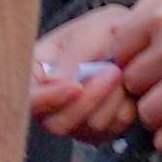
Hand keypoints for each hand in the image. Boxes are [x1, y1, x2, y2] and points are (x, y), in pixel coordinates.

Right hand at [29, 4, 151, 142]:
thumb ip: (75, 55)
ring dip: (113, 98)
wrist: (134, 43)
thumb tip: (58, 82)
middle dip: (90, 100)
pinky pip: (114, 128)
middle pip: (58, 124)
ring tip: (120, 69)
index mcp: (36, 74)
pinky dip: (126, 106)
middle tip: (113, 70)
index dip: (48, 99)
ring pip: (90, 127)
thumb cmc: (105, 31)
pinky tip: (126, 86)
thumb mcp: (91, 30)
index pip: (28, 99)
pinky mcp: (100, 130)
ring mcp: (74, 121)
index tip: (75, 87)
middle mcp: (50, 104)